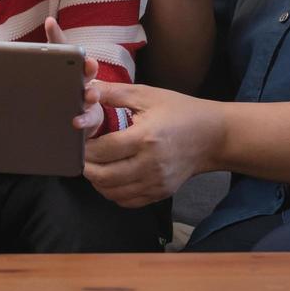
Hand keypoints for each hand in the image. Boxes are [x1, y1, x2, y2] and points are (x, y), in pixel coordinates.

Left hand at [45, 16, 102, 133]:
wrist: (73, 115)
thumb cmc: (62, 88)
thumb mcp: (53, 68)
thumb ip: (49, 49)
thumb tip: (49, 21)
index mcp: (71, 65)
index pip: (67, 49)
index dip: (59, 36)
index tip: (51, 25)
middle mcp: (83, 79)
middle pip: (88, 70)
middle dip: (89, 66)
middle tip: (89, 64)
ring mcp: (88, 99)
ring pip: (93, 94)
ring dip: (91, 94)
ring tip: (88, 95)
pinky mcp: (90, 118)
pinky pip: (88, 119)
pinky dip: (82, 120)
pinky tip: (75, 121)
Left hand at [83, 81, 225, 207]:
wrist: (213, 136)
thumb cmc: (180, 111)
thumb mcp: (148, 95)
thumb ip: (114, 93)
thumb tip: (86, 89)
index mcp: (146, 138)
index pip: (103, 150)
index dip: (84, 147)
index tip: (76, 139)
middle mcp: (150, 165)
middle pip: (104, 176)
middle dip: (86, 166)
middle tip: (79, 154)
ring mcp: (156, 183)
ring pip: (112, 192)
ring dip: (97, 181)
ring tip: (93, 164)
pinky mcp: (160, 193)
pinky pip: (127, 201)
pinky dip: (112, 192)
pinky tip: (110, 177)